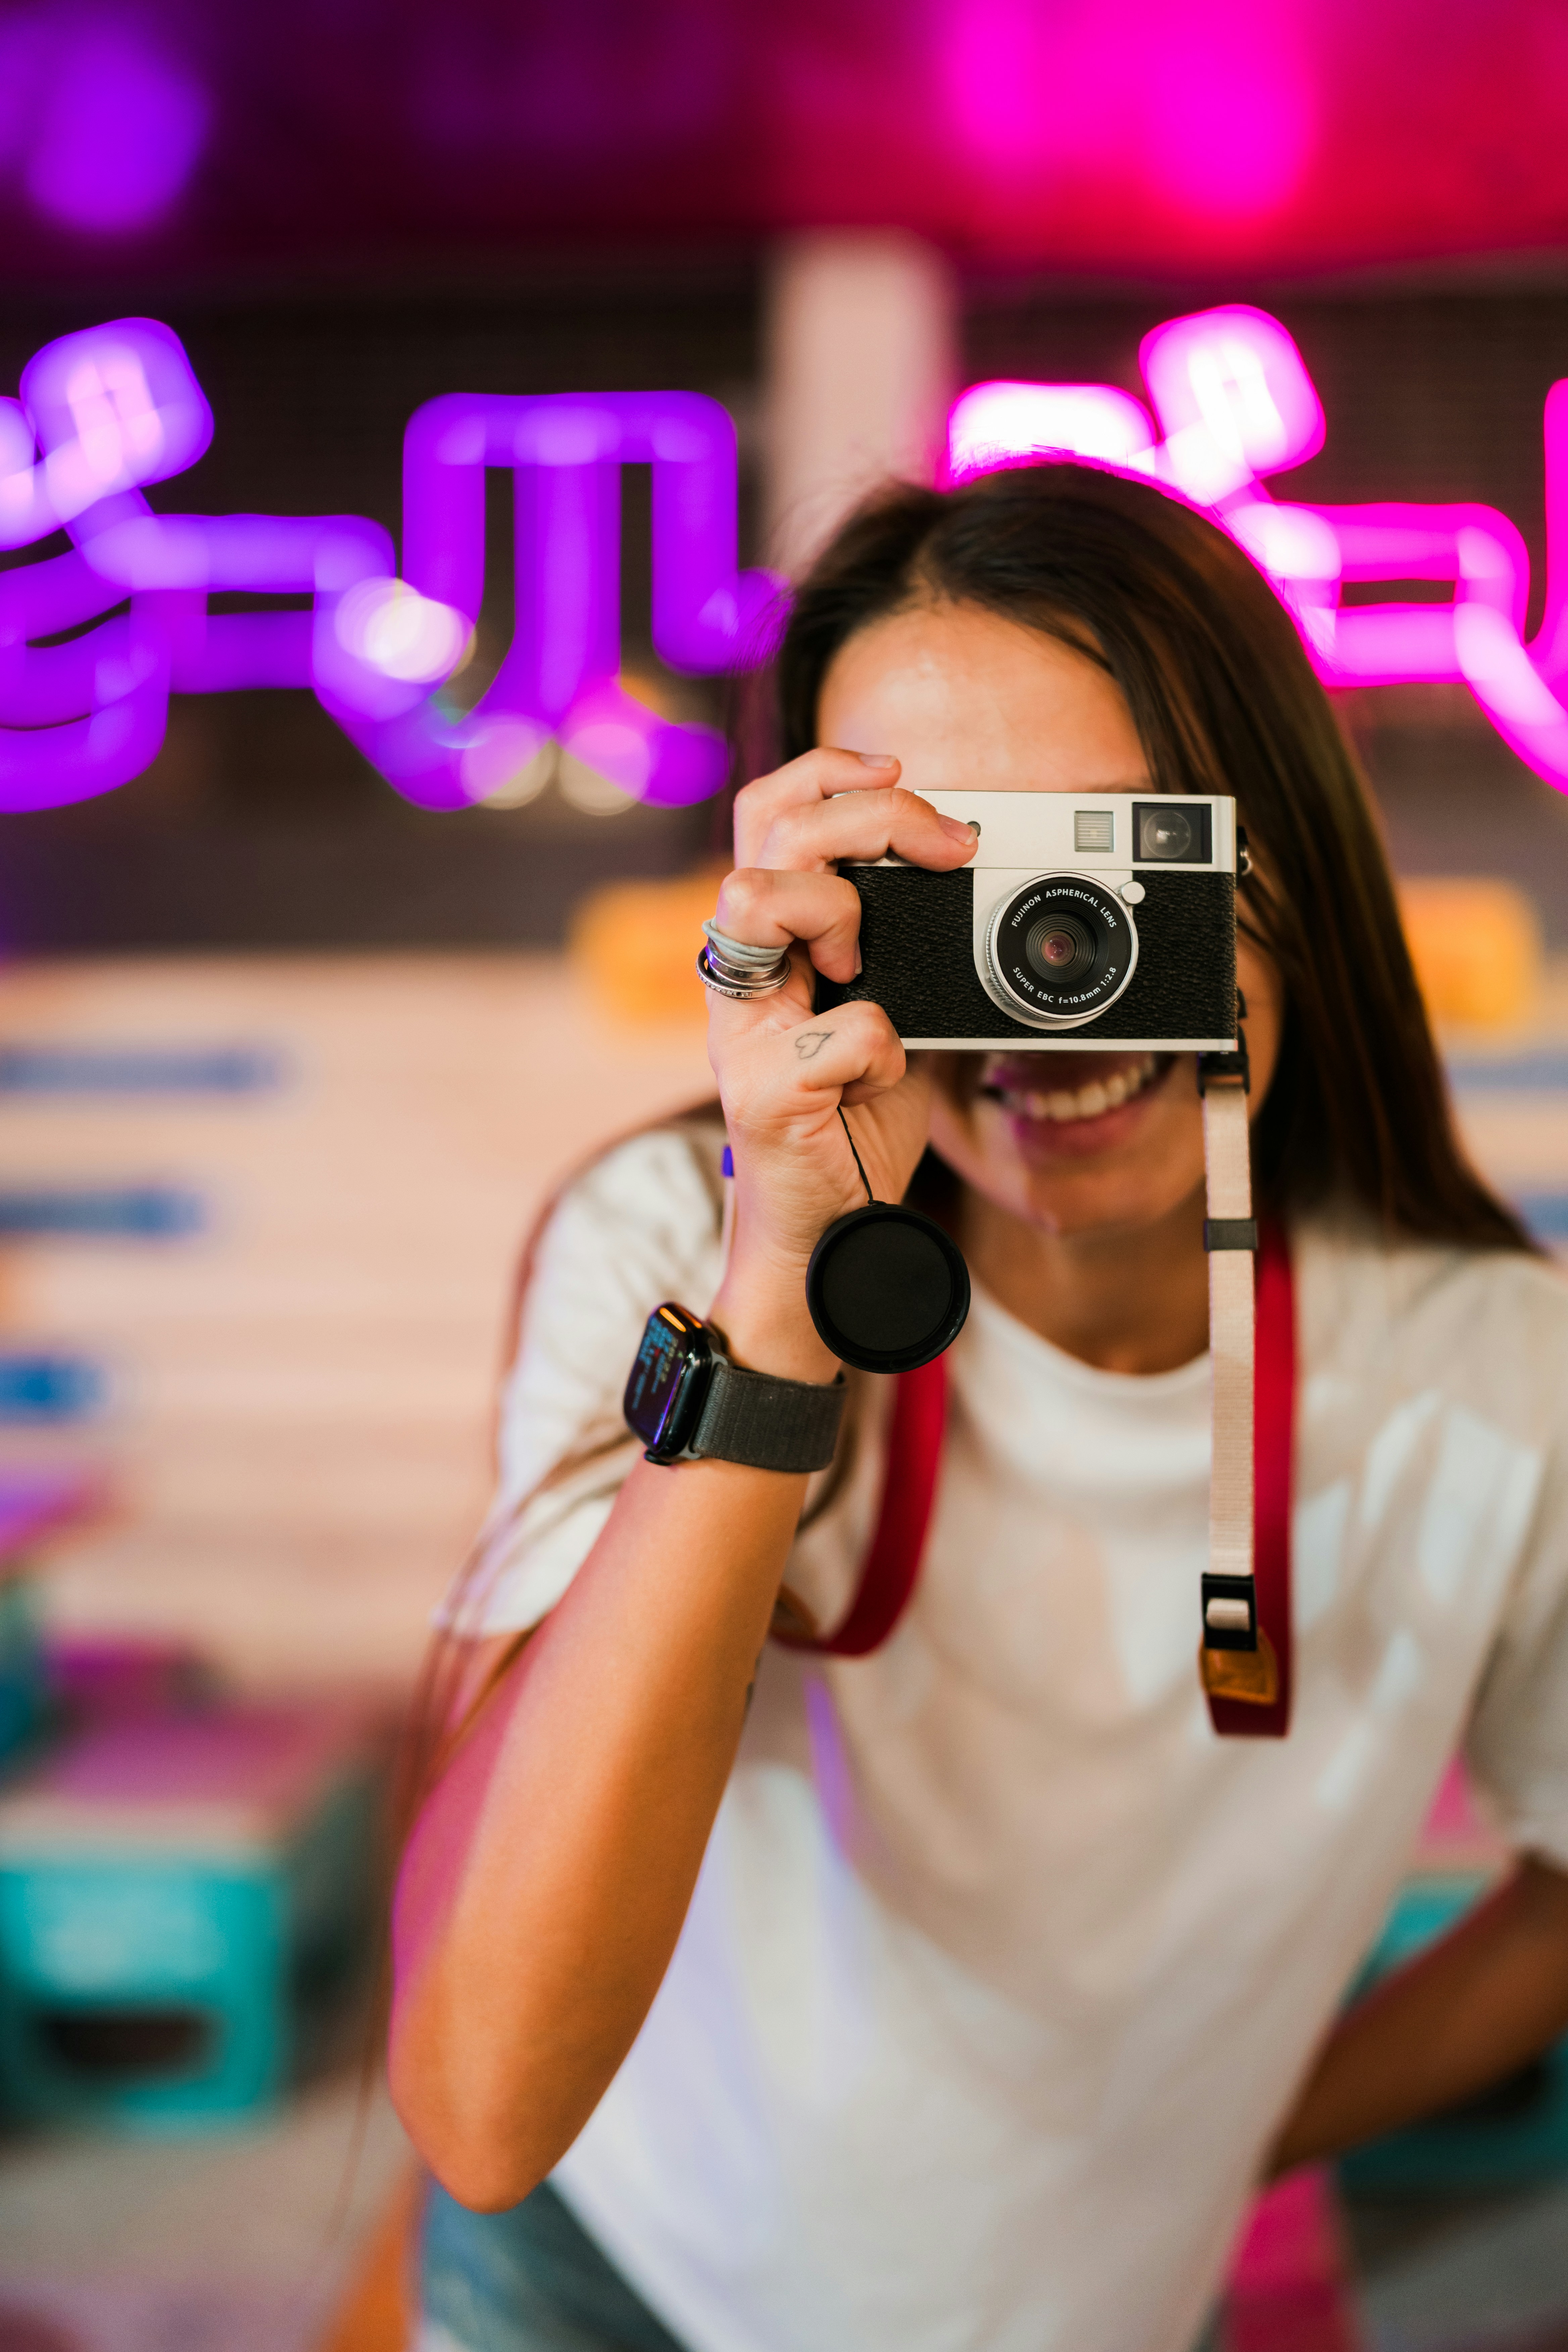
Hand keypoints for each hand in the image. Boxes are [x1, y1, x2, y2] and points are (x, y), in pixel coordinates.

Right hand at [705, 747, 978, 1374]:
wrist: (828, 1233)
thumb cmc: (852, 1124)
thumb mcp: (892, 1015)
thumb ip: (908, 952)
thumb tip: (969, 880)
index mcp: (772, 945)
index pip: (771, 811)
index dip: (831, 772)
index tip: (904, 775)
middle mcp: (741, 975)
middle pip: (772, 832)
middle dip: (869, 817)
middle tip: (942, 848)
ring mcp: (740, 1031)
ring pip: (758, 898)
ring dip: (835, 913)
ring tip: (863, 965)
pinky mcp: (760, 1092)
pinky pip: (841, 1030)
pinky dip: (882, 1052)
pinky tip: (880, 1082)